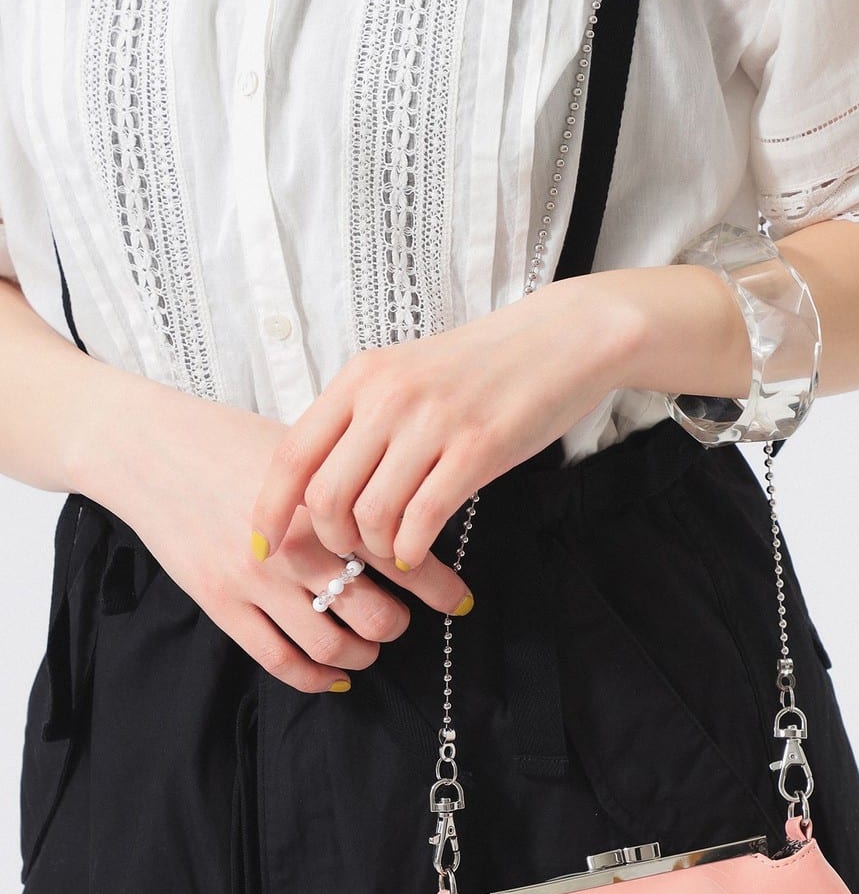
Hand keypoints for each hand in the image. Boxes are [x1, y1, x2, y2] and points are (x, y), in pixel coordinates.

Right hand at [82, 390, 474, 693]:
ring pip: (332, 644)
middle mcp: (296, 548)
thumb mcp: (306, 450)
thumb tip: (419, 509)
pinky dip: (317, 678)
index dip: (440, 588)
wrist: (150, 448)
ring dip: (362, 653)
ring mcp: (257, 582)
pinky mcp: (222, 604)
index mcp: (326, 505)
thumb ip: (356, 484)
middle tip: (402, 618)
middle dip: (398, 623)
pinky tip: (335, 674)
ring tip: (369, 644)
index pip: (402, 556)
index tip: (459, 600)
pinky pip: (280, 660)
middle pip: (375, 613)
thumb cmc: (232, 442)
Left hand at [248, 273, 642, 572]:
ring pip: (371, 515)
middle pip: (325, 496)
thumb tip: (325, 481)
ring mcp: (432, 423)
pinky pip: (422, 520)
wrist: (561, 340)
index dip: (269, 511)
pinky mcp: (477, 449)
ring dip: (375, 549)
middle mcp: (388, 397)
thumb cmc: (483, 366)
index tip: (263, 547)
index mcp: (361, 378)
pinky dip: (411, 550)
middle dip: (330, 541)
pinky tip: (417, 551)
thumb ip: (363, 417)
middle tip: (350, 553)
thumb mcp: (407, 374)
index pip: (292, 455)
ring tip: (393, 550)